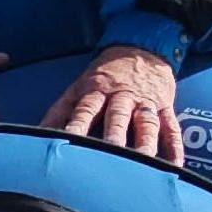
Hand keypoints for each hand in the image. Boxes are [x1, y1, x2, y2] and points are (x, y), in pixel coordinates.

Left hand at [39, 48, 183, 166]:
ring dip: (145, 145)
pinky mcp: (165, 107)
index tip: (69, 145)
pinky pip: (171, 128)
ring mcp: (146, 102)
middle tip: (110, 156)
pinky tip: (174, 166)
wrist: (142, 46)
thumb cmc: (104, 74)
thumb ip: (60, 111)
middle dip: (114, 136)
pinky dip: (174, 148)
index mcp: (97, 90)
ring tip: (143, 165)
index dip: (77, 127)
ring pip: (146, 125)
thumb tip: (37, 134)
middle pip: (118, 117)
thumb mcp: (78, 86)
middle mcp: (122, 96)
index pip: (85, 111)